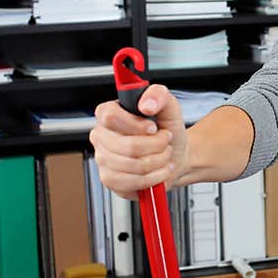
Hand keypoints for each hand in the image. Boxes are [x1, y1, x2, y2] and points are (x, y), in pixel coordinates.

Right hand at [89, 84, 187, 199]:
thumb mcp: (169, 106)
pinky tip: (159, 170)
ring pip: (133, 165)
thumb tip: (146, 104)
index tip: (153, 127)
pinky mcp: (110, 180)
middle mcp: (101, 136)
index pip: (110, 117)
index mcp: (108, 114)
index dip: (136, 124)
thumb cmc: (167, 130)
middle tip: (165, 142)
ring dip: (159, 161)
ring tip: (164, 155)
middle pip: (128, 145)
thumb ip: (159, 95)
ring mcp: (103, 159)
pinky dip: (155, 177)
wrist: (175, 155)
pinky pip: (133, 182)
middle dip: (157, 145)